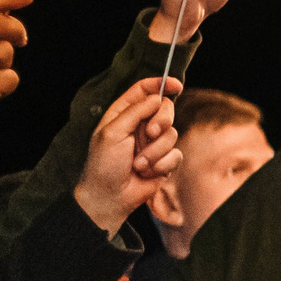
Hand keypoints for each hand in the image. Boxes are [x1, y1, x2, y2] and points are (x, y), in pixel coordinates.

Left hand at [73, 77, 182, 232]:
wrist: (110, 197)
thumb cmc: (104, 164)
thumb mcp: (113, 132)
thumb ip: (135, 112)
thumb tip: (157, 98)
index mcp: (124, 114)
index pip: (145, 90)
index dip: (161, 84)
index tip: (176, 84)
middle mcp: (141, 126)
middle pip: (165, 109)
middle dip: (162, 121)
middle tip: (151, 133)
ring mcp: (154, 143)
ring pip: (172, 134)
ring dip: (156, 151)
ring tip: (139, 164)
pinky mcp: (165, 161)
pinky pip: (176, 155)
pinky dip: (162, 165)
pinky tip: (147, 173)